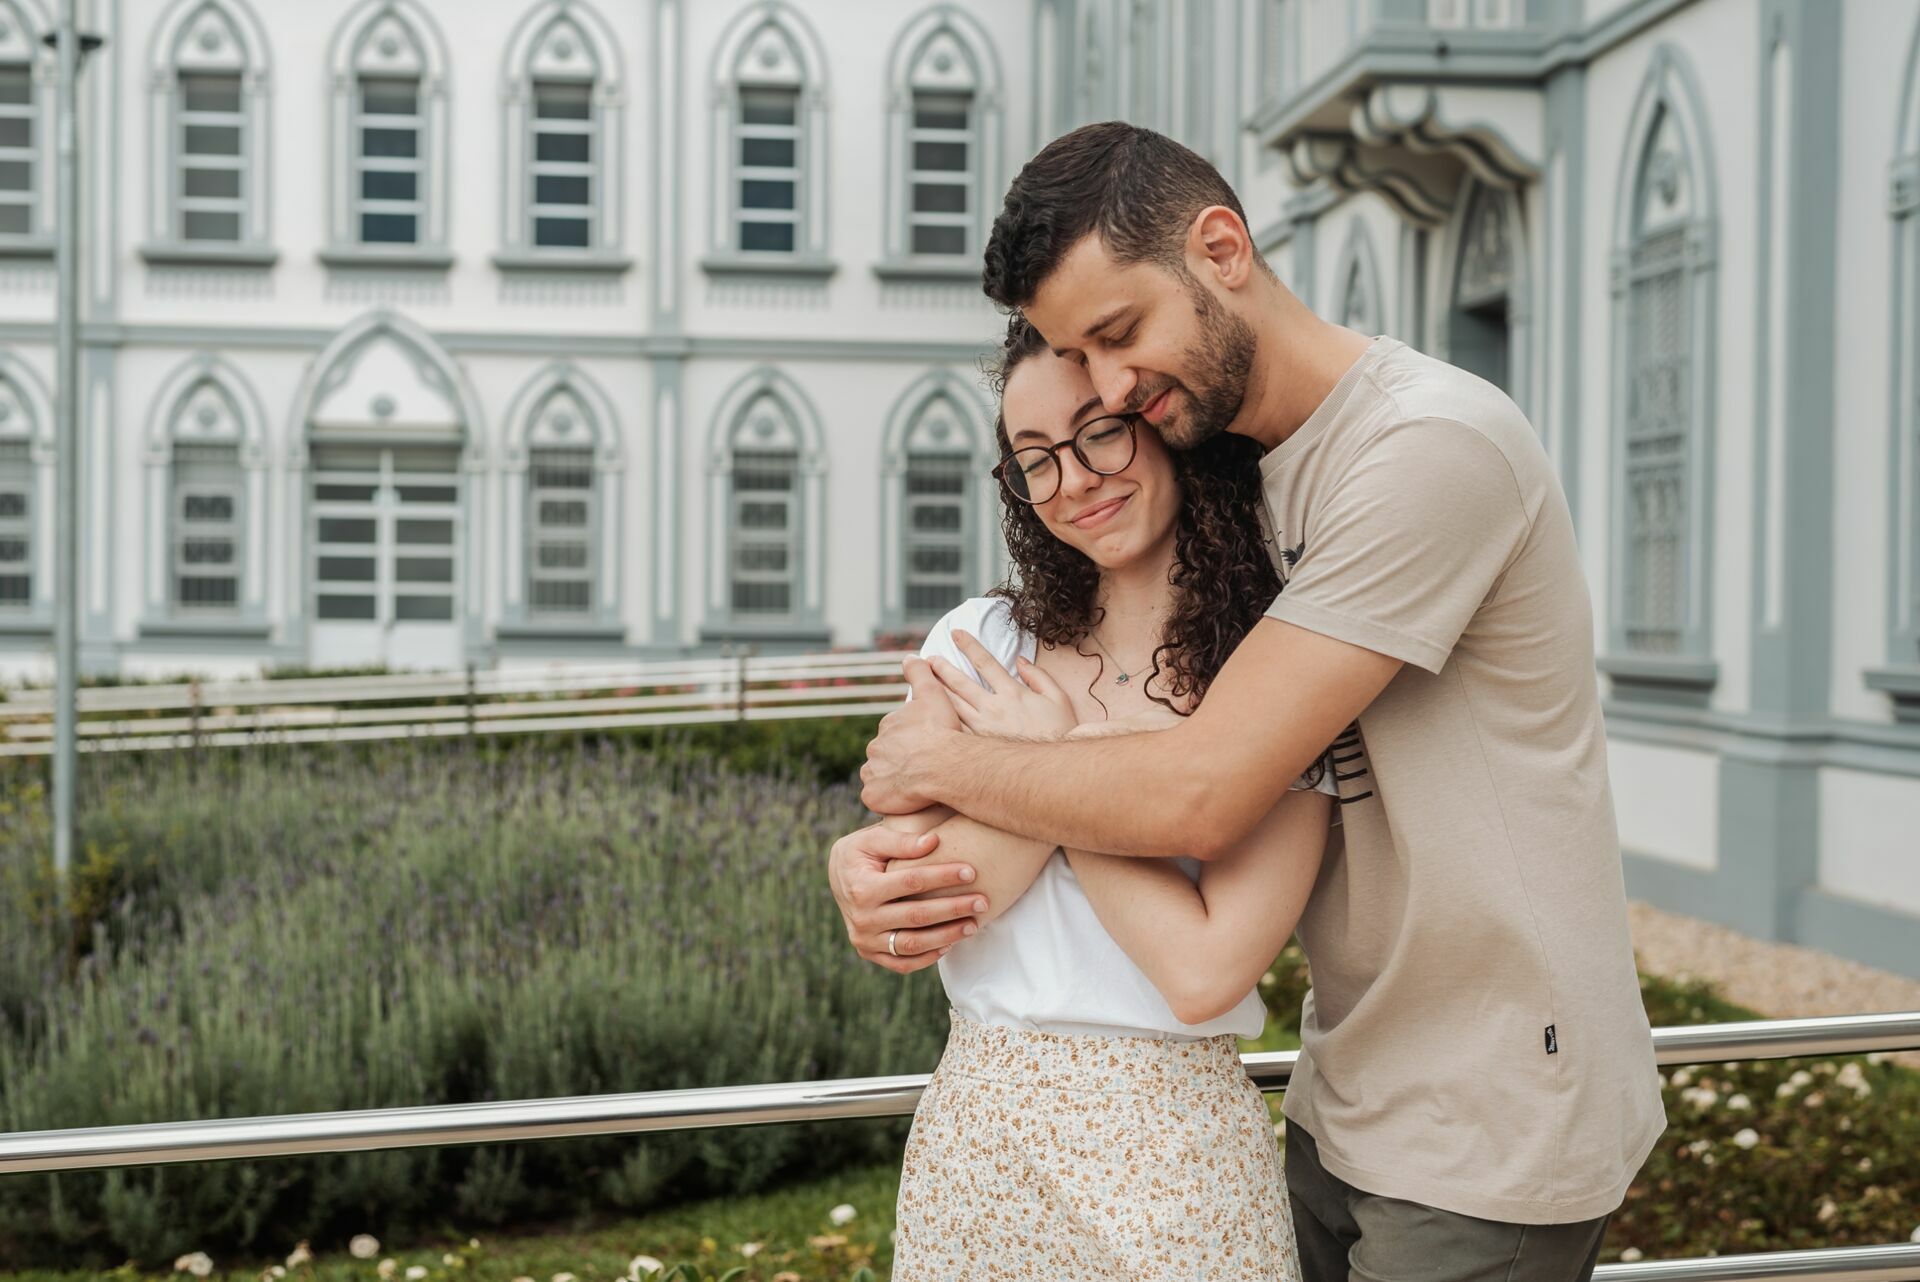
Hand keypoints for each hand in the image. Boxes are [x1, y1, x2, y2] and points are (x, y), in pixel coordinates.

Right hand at [828, 822, 985, 973]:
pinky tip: (951, 943)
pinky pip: (903, 963)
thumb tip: (933, 842)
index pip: (910, 882)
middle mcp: (861, 918)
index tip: (971, 872)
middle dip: (953, 909)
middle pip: (916, 916)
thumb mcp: (872, 839)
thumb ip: (901, 840)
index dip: (942, 877)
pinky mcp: (870, 953)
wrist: (838, 877)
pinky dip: (928, 957)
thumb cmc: (861, 852)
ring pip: (912, 945)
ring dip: (947, 936)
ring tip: (974, 925)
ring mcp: (864, 940)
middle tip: (983, 902)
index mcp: (862, 887)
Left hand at [860, 660, 963, 813]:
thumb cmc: (940, 730)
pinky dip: (885, 799)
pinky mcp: (873, 796)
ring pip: (879, 776)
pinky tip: (902, 800)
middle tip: (921, 767)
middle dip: (899, 760)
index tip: (925, 745)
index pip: (895, 732)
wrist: (941, 764)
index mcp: (887, 725)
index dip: (911, 739)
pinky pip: (876, 798)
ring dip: (891, 779)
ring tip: (913, 785)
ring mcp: (872, 774)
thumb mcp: (932, 693)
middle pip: (886, 754)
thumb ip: (919, 673)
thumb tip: (909, 656)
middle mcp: (875, 748)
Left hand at [927, 631, 1078, 739]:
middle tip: (929, 658)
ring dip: (936, 692)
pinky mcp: (978, 748)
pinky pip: (954, 730)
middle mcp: (993, 708)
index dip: (969, 646)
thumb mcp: (1058, 698)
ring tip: (923, 683)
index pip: (986, 662)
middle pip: (960, 683)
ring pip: (952, 706)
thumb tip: (1020, 661)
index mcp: (1012, 693)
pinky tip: (929, 717)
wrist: (1055, 769)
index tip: (956, 634)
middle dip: (942, 668)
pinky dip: (940, 721)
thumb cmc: (1061, 733)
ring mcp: (983, 730)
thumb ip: (1039, 676)